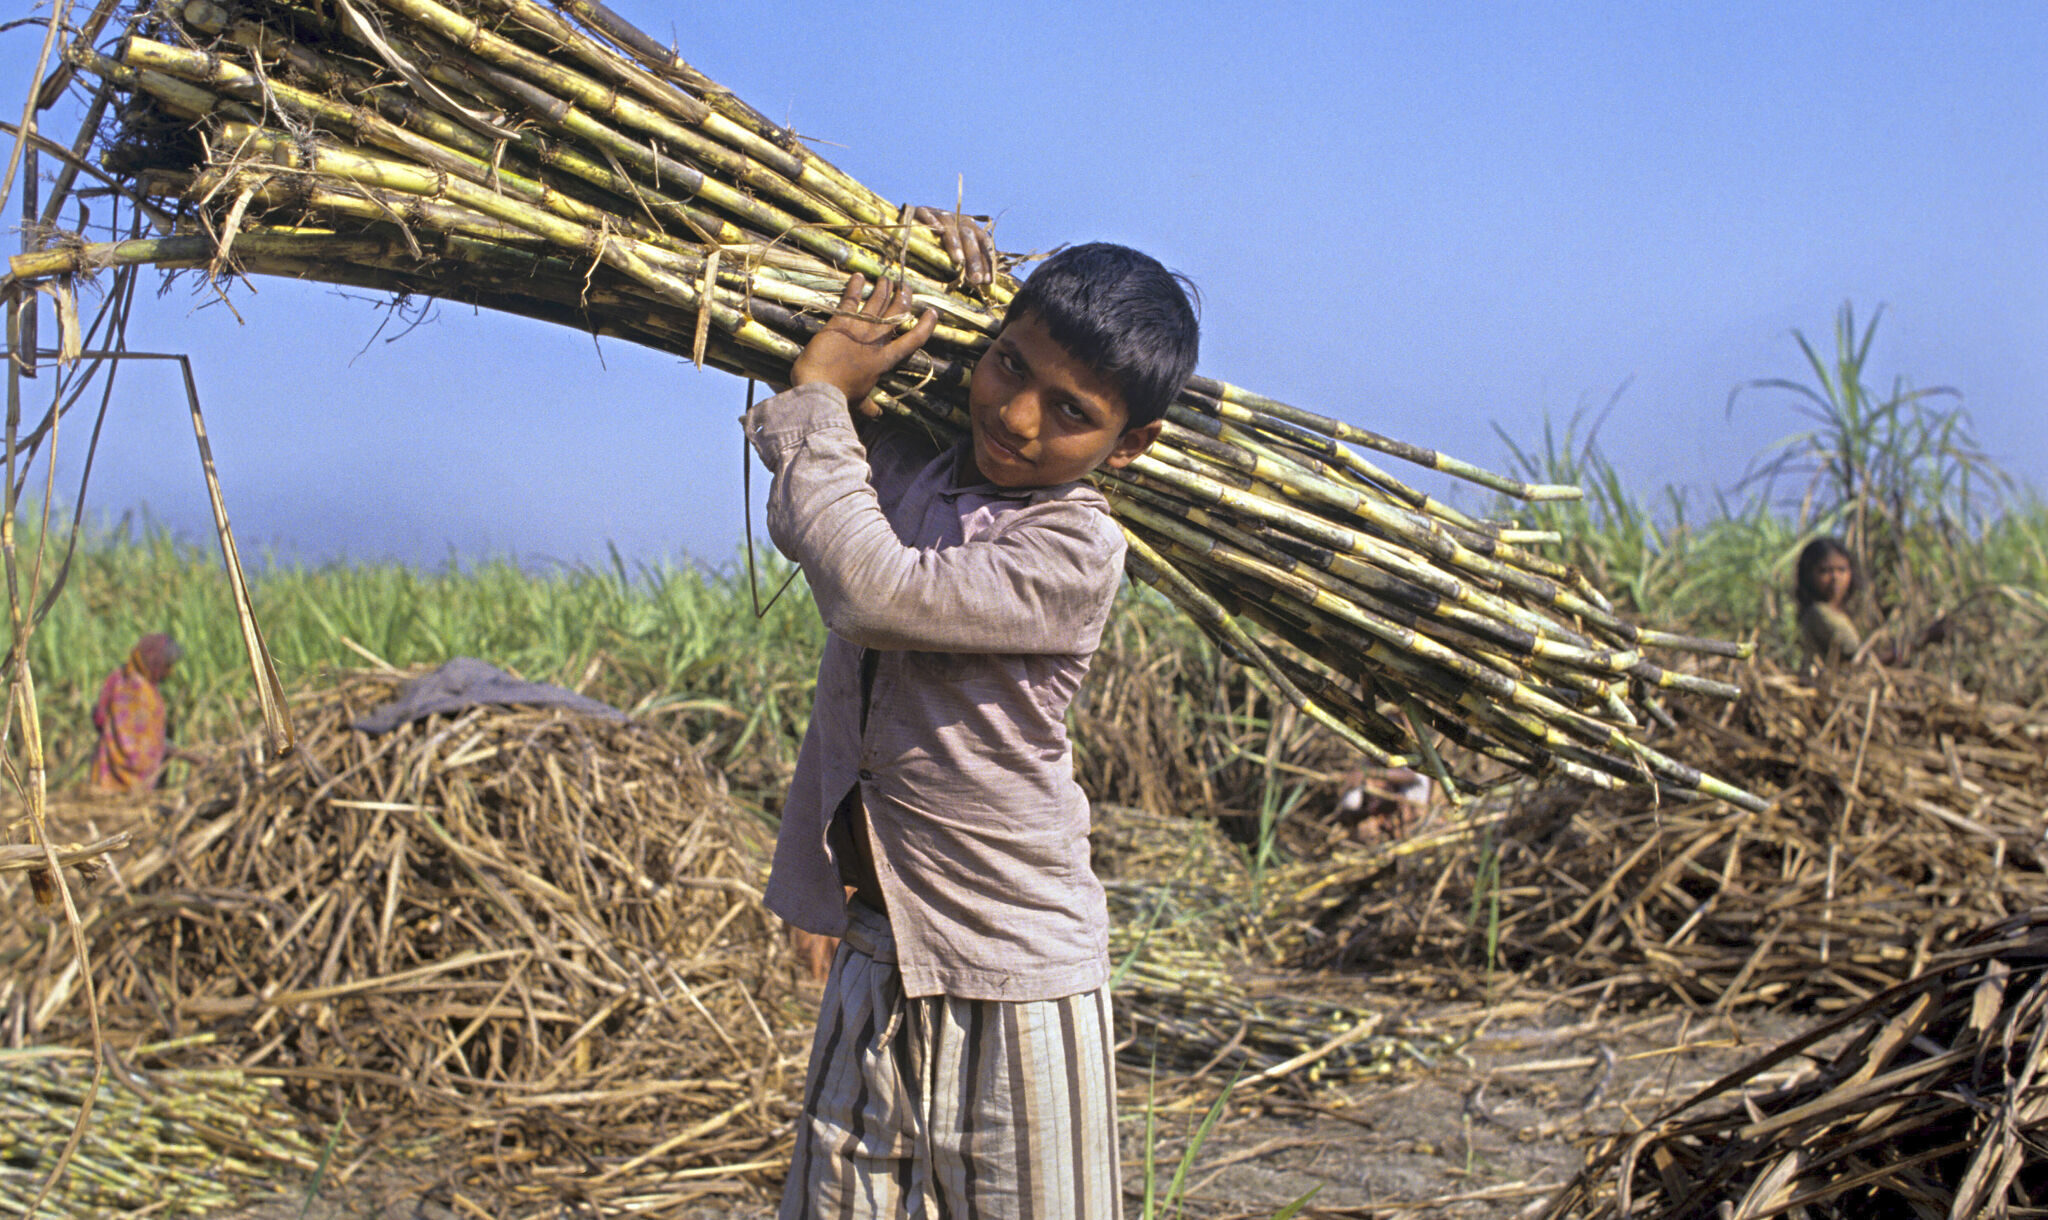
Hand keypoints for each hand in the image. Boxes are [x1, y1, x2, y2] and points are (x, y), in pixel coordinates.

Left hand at [789, 273, 937, 416]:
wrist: (819, 390)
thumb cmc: (840, 398)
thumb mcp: (858, 402)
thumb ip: (869, 405)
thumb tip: (877, 414)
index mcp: (883, 361)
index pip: (912, 341)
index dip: (924, 326)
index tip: (931, 313)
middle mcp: (875, 342)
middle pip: (896, 315)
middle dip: (903, 298)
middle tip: (906, 286)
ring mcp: (859, 330)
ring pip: (877, 304)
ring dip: (883, 289)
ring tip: (887, 278)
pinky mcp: (840, 323)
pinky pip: (850, 301)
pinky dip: (855, 287)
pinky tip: (860, 276)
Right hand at [911, 205, 994, 286]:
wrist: (913, 222)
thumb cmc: (937, 244)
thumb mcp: (955, 251)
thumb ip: (968, 264)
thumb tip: (982, 282)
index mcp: (969, 227)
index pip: (983, 242)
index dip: (986, 260)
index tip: (986, 280)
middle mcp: (957, 219)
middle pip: (969, 236)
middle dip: (974, 258)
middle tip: (975, 279)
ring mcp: (939, 214)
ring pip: (950, 226)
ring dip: (955, 243)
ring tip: (959, 261)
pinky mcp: (921, 211)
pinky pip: (927, 214)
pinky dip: (932, 221)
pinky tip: (937, 230)